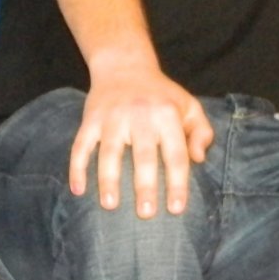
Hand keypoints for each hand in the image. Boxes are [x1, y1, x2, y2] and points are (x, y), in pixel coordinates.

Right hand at [70, 58, 213, 218]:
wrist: (124, 65)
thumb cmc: (162, 95)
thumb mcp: (189, 106)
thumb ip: (201, 132)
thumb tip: (199, 160)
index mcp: (167, 115)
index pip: (175, 154)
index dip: (177, 182)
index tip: (176, 209)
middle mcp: (140, 115)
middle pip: (143, 156)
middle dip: (144, 186)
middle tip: (145, 214)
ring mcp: (112, 117)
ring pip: (109, 152)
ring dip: (108, 180)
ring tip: (110, 205)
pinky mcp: (90, 119)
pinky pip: (80, 146)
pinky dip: (77, 168)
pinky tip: (78, 190)